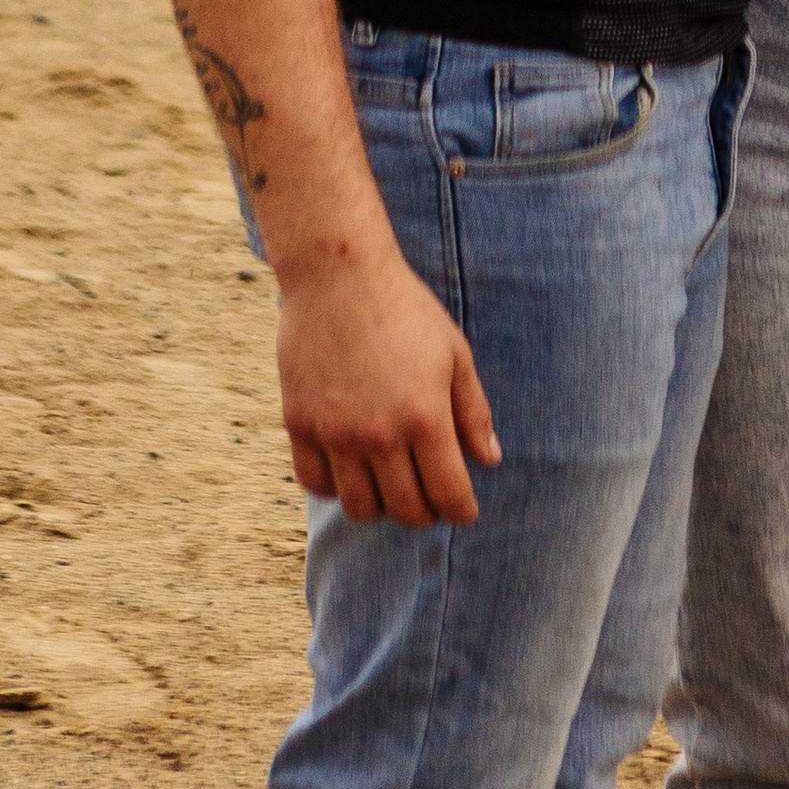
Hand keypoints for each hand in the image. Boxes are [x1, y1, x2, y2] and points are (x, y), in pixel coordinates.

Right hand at [277, 243, 499, 526]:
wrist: (339, 275)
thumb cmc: (406, 309)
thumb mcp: (454, 353)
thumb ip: (473, 411)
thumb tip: (489, 460)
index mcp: (425, 417)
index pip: (448, 493)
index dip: (461, 510)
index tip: (463, 510)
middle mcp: (379, 435)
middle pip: (405, 510)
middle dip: (424, 514)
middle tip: (430, 500)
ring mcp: (335, 433)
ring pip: (359, 507)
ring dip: (380, 507)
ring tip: (391, 488)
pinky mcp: (299, 425)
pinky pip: (315, 484)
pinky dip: (335, 488)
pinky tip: (351, 470)